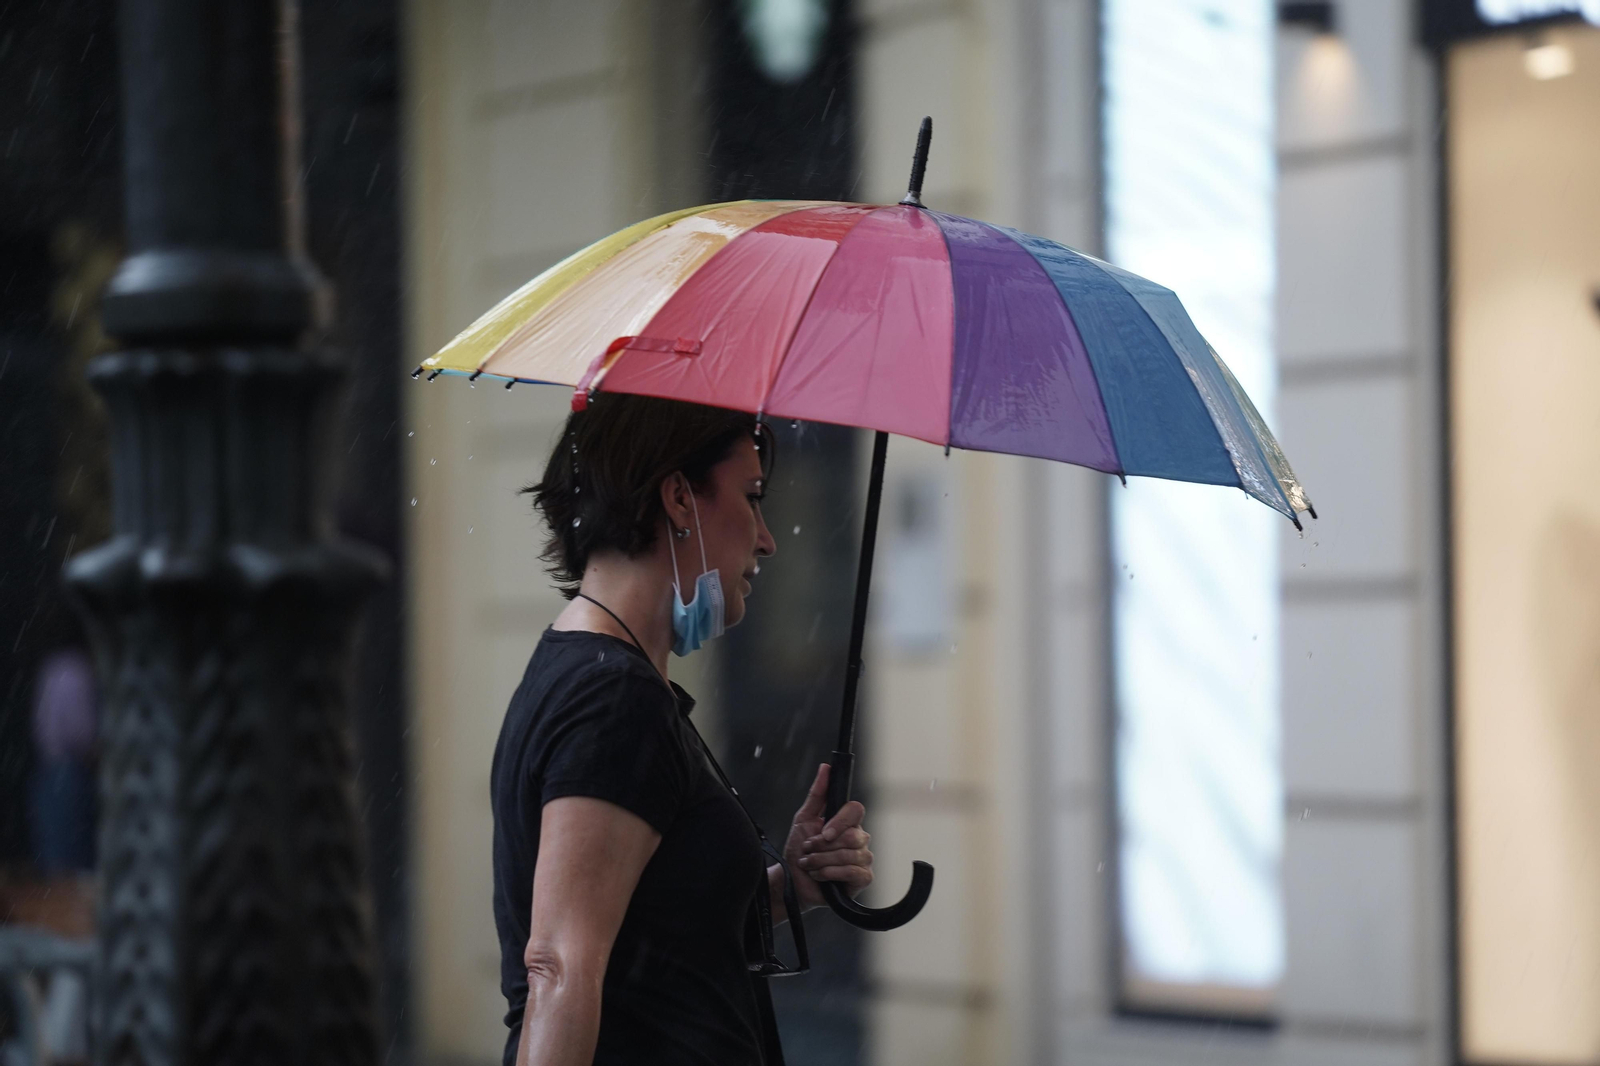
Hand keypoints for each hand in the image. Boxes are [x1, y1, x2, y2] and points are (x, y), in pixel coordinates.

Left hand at [781, 764, 872, 911]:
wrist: (793, 881)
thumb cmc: (799, 852)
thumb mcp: (803, 819)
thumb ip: (817, 794)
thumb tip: (825, 768)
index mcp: (847, 823)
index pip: (856, 810)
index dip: (840, 822)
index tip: (823, 833)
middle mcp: (859, 838)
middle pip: (853, 835)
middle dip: (822, 847)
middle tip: (809, 851)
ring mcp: (863, 859)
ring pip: (850, 854)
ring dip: (822, 861)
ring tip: (810, 865)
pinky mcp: (863, 878)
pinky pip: (853, 872)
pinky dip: (830, 874)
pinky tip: (820, 876)